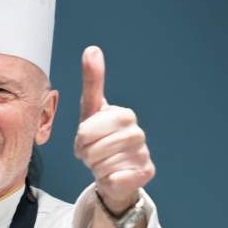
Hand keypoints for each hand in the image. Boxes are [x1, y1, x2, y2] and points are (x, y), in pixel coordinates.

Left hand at [74, 46, 154, 212]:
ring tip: (102, 163)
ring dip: (95, 167)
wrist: (111, 172)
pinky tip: (114, 175)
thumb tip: (92, 48)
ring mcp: (143, 153)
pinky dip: (108, 180)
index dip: (81, 138)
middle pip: (93, 148)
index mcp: (123, 114)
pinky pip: (115, 179)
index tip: (85, 138)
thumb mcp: (91, 110)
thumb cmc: (98, 139)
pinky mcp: (146, 173)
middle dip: (86, 154)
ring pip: (102, 165)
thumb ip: (93, 82)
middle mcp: (137, 132)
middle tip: (92, 153)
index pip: (87, 129)